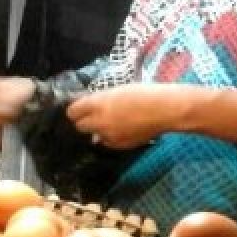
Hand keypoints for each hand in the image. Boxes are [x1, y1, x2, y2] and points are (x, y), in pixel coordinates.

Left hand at [66, 83, 194, 149]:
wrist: (164, 110)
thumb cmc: (143, 93)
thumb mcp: (117, 91)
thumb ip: (99, 101)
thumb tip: (87, 109)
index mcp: (98, 104)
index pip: (72, 112)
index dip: (76, 109)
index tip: (81, 107)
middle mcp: (99, 122)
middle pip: (79, 126)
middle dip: (84, 121)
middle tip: (94, 115)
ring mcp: (109, 136)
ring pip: (94, 135)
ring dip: (99, 129)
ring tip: (114, 121)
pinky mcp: (120, 145)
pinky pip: (108, 142)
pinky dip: (111, 137)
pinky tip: (124, 128)